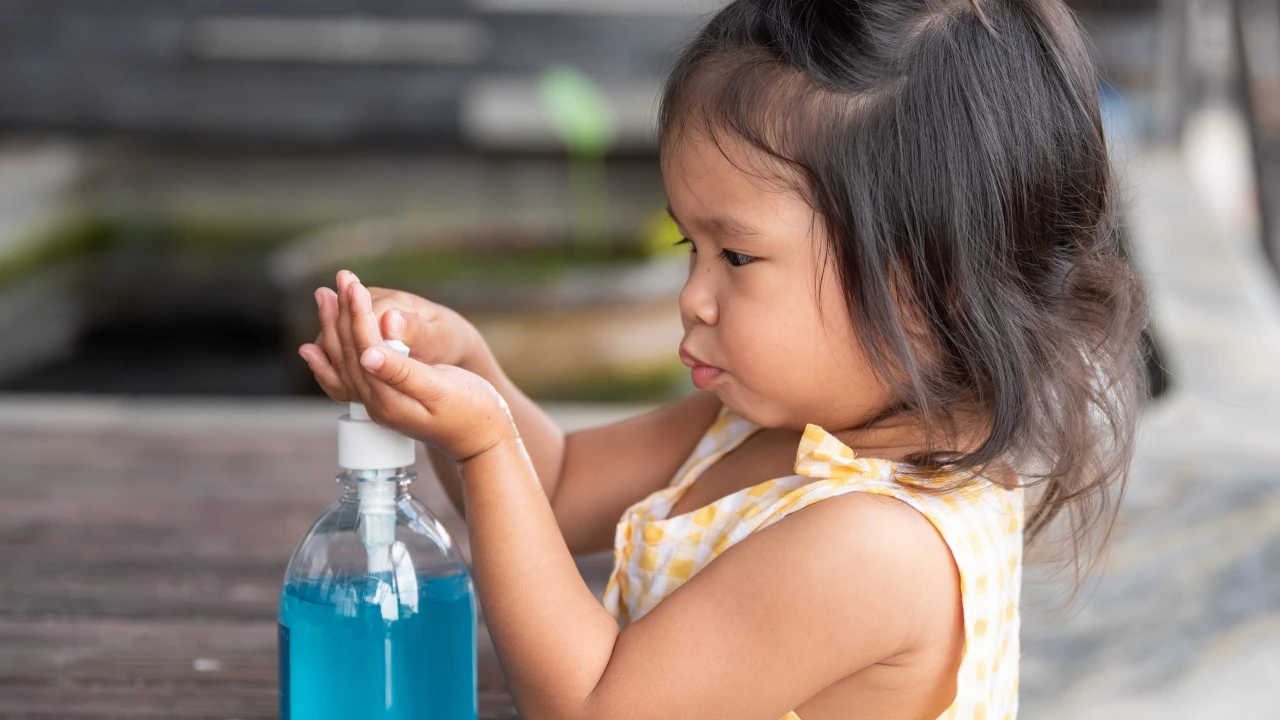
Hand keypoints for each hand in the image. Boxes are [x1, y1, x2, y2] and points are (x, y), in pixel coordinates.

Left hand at [302, 270, 517, 462]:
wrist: (483, 441)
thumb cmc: (473, 411)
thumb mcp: (442, 390)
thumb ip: (403, 373)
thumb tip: (367, 355)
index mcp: (389, 400)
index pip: (365, 349)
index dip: (359, 315)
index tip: (356, 286)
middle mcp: (376, 405)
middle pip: (348, 354)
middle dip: (341, 314)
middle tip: (340, 278)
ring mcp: (377, 405)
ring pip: (345, 361)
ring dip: (334, 327)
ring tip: (326, 296)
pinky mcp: (384, 401)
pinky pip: (348, 376)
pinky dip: (329, 357)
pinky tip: (315, 348)